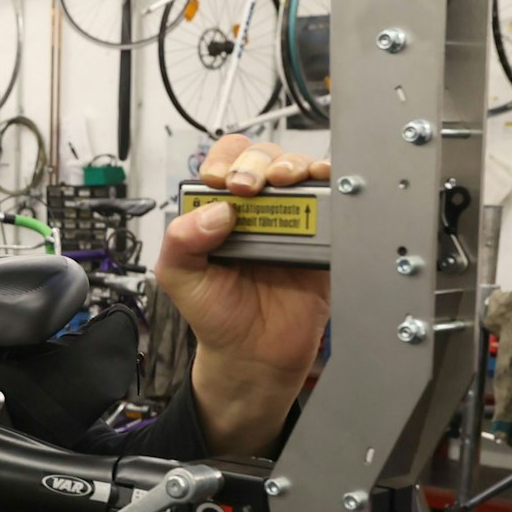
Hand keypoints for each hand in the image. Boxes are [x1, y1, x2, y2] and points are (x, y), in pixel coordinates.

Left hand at [155, 134, 330, 456]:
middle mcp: (255, 210)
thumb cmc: (217, 315)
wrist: (255, 353)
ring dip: (294, 166)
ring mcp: (291, 220)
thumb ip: (179, 242)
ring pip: (299, 170)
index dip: (224, 162)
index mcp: (217, 213)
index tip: (221, 181)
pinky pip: (332, 200)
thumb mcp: (179, 279)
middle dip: (257, 162)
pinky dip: (330, 183)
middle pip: (264, 158)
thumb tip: (211, 211)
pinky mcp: (321, 236)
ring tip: (284, 182)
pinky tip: (320, 185)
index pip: (222, 165)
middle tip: (250, 185)